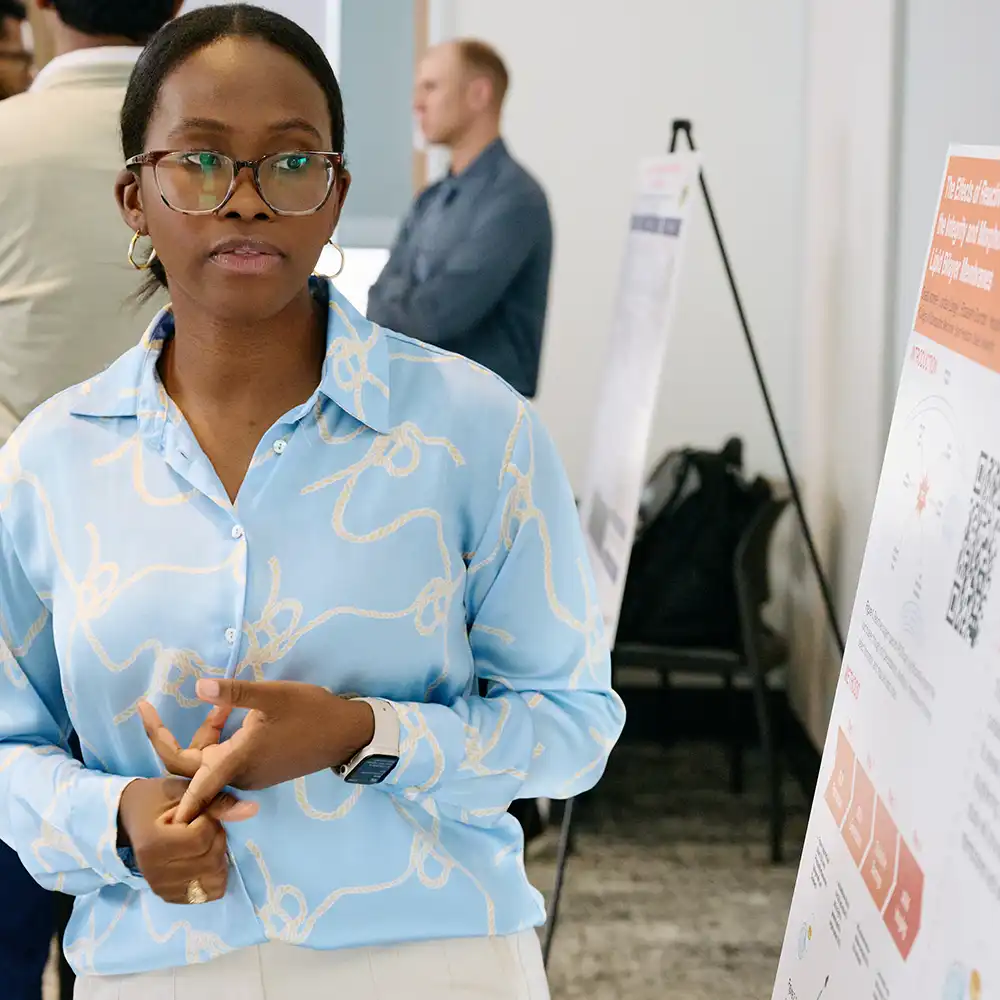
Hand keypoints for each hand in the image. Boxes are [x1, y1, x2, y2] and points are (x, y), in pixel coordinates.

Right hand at [117, 776, 257, 903]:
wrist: (131, 816)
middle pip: (209, 861)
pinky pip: (205, 895)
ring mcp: (159, 888)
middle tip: (205, 828)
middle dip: (217, 841)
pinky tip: (202, 860)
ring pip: (211, 881)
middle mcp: (153, 871)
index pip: (201, 838)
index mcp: (154, 843)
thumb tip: (253, 810)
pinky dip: (212, 876)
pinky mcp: (167, 896)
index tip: (200, 815)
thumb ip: (217, 802)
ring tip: (203, 844)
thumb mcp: (185, 791)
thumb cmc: (159, 800)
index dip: (210, 823)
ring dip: (217, 859)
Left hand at [139, 680, 375, 823]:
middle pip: (190, 766)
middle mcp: (240, 773)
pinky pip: (225, 759)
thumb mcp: (274, 696)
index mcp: (239, 759)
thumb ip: (236, 692)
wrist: (347, 733)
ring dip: (204, 733)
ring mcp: (250, 774)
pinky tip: (230, 712)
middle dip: (172, 737)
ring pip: (209, 761)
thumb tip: (199, 686)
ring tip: (220, 701)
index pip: (188, 773)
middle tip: (152, 709)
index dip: (160, 749)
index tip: (140, 727)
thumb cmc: (312, 713)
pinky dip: (219, 738)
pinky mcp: (260, 770)